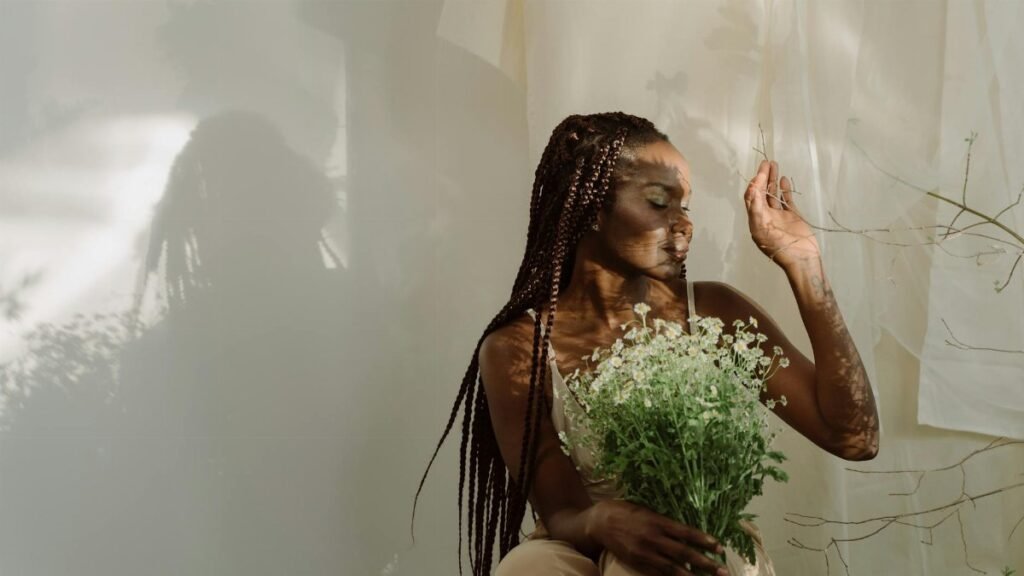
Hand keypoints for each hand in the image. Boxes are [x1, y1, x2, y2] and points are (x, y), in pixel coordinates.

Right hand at [590, 500, 728, 575]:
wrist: (600, 522)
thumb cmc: (625, 511)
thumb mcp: (646, 510)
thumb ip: (664, 521)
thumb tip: (685, 532)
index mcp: (657, 521)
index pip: (686, 533)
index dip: (704, 541)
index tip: (719, 548)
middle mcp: (653, 538)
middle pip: (684, 553)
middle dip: (705, 563)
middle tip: (722, 571)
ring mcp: (645, 553)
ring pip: (673, 568)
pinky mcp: (638, 563)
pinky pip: (658, 574)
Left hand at [743, 160, 820, 270]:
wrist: (802, 259)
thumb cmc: (780, 246)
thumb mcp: (763, 227)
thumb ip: (756, 208)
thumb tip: (751, 189)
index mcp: (756, 220)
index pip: (751, 197)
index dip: (754, 184)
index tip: (759, 172)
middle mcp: (766, 216)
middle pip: (761, 193)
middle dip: (763, 177)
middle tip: (766, 162)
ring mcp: (779, 215)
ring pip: (774, 194)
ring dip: (772, 180)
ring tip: (774, 165)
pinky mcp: (792, 216)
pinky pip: (786, 199)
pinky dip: (785, 190)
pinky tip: (784, 179)